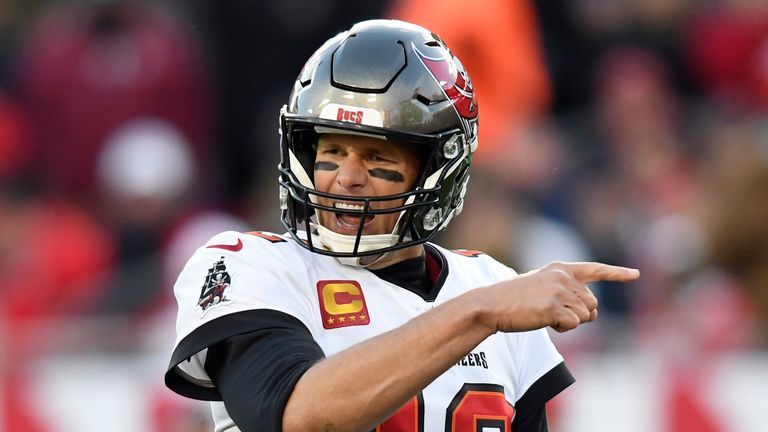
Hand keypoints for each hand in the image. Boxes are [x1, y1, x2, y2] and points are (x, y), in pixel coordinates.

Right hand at [479, 262, 639, 332]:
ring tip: (544, 315)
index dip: (617, 273)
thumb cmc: (515, 300)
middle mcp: (563, 277)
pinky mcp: (553, 307)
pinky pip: (573, 325)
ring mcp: (559, 291)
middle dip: (579, 314)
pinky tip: (543, 322)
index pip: (595, 269)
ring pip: (585, 317)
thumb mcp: (542, 287)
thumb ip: (567, 293)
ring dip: (569, 323)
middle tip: (554, 314)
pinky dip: (561, 329)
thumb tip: (592, 312)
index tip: (635, 274)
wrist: (492, 304)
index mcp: (560, 269)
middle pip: (592, 303)